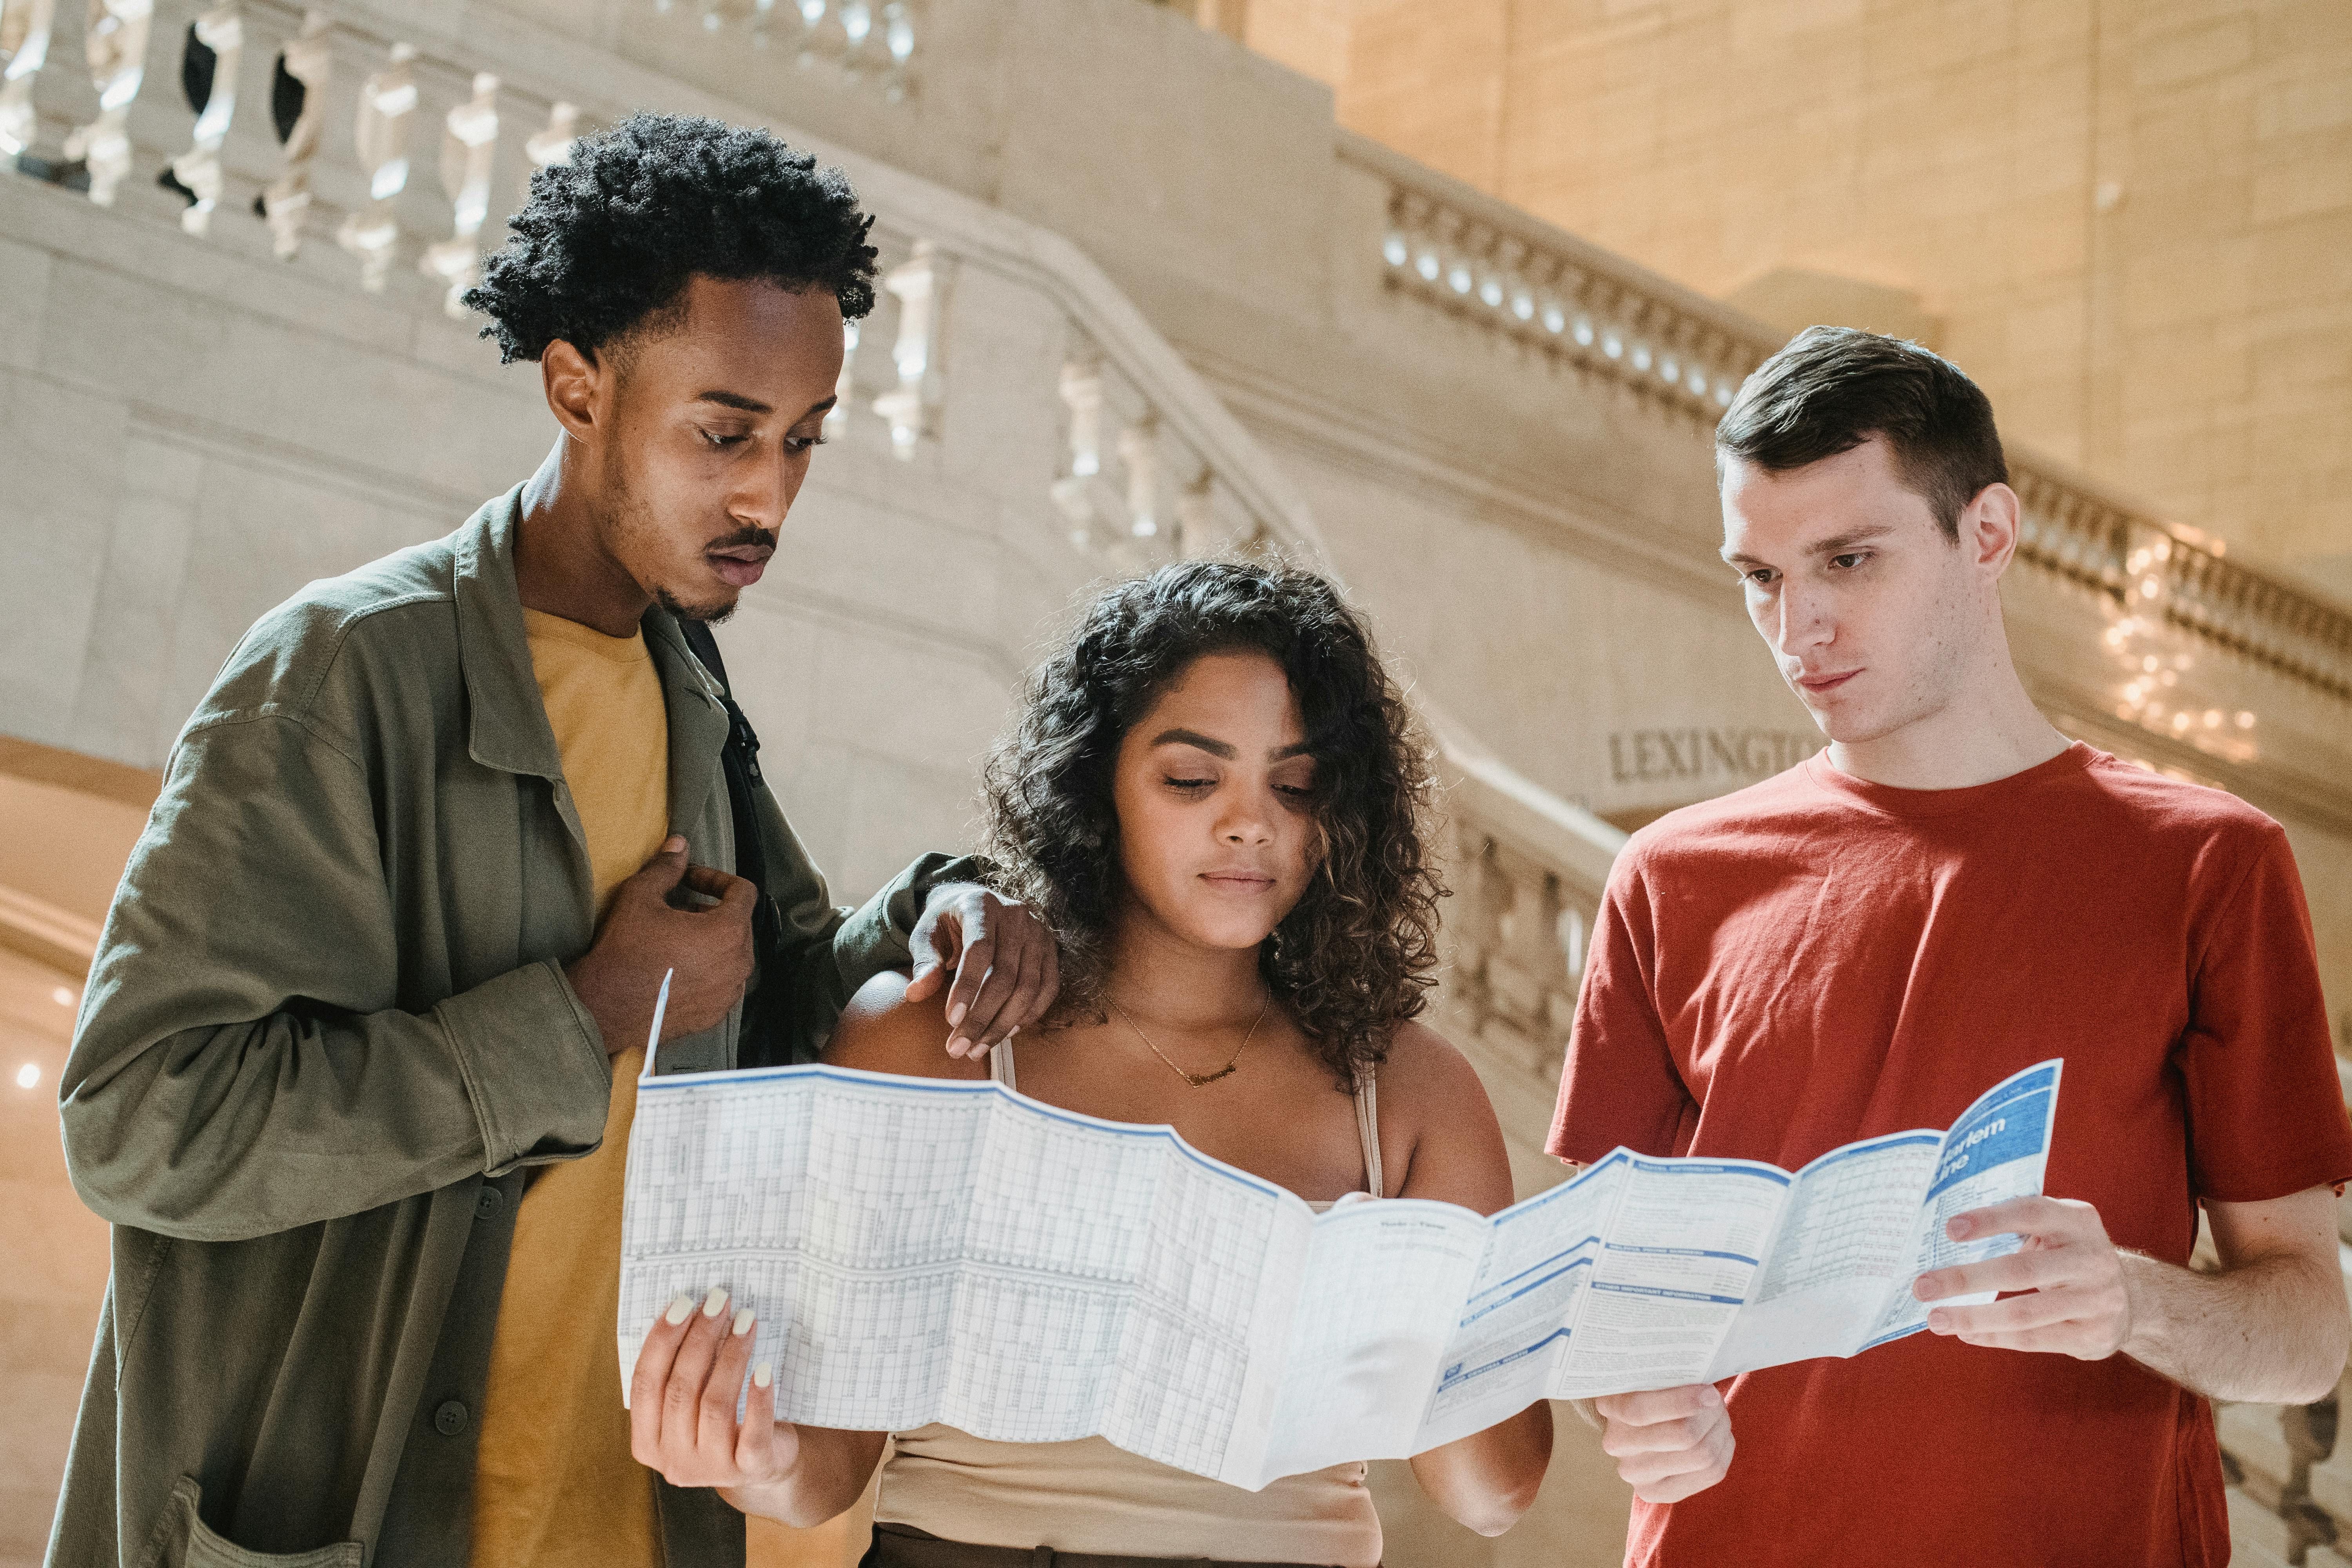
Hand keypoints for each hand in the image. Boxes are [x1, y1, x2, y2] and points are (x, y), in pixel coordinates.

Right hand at [565, 837, 755, 1054]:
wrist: (605, 1009)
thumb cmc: (625, 952)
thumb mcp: (641, 897)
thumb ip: (666, 868)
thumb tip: (678, 845)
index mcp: (728, 932)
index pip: (743, 892)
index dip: (716, 878)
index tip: (691, 879)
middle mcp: (738, 964)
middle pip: (739, 923)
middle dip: (712, 908)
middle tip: (679, 906)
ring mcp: (729, 993)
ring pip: (732, 954)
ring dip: (711, 940)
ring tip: (677, 936)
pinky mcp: (715, 1014)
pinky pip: (722, 982)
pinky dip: (707, 969)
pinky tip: (677, 965)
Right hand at [630, 1286, 797, 1491]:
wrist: (764, 1465)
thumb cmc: (724, 1421)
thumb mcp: (693, 1404)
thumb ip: (682, 1372)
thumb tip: (692, 1311)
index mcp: (647, 1442)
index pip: (644, 1384)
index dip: (662, 1340)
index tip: (683, 1302)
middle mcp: (673, 1461)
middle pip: (680, 1390)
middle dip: (699, 1339)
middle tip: (718, 1301)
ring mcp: (711, 1468)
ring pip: (715, 1405)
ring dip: (730, 1357)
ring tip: (745, 1321)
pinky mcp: (749, 1469)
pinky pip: (753, 1431)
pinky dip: (758, 1398)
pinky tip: (765, 1369)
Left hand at [904, 884, 1059, 1058]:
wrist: (976, 904)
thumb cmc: (947, 924)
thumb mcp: (927, 935)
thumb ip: (924, 962)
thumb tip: (914, 994)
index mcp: (982, 905)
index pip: (979, 950)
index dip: (967, 987)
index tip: (951, 1021)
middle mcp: (1016, 916)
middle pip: (1006, 974)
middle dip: (982, 1017)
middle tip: (959, 1048)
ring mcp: (1038, 933)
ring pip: (1029, 986)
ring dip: (1004, 1024)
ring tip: (978, 1049)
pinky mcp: (1051, 950)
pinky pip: (1047, 989)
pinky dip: (1029, 1015)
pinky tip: (1006, 1034)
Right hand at [1594, 1384, 1733, 1502]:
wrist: (1643, 1420)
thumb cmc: (1655, 1385)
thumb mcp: (1654, 1371)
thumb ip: (1670, 1371)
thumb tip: (1702, 1376)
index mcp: (1610, 1405)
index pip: (1640, 1410)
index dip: (1681, 1401)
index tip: (1709, 1391)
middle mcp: (1616, 1444)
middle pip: (1682, 1436)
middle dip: (1711, 1415)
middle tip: (1716, 1399)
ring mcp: (1635, 1474)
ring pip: (1701, 1455)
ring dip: (1720, 1430)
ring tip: (1718, 1415)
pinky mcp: (1658, 1494)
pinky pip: (1711, 1473)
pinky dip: (1724, 1449)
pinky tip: (1718, 1436)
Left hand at [1913, 1195, 2131, 1358]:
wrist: (2130, 1299)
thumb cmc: (2068, 1256)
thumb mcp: (2055, 1230)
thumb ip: (2014, 1226)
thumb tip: (1943, 1235)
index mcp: (2078, 1220)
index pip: (2031, 1212)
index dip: (1991, 1220)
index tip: (1949, 1229)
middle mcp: (2092, 1258)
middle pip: (2021, 1270)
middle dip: (1966, 1279)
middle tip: (1922, 1287)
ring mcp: (2097, 1300)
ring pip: (2025, 1312)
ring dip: (1974, 1317)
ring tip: (1935, 1319)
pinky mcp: (2093, 1335)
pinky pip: (2034, 1339)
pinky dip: (1994, 1337)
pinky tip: (1965, 1333)